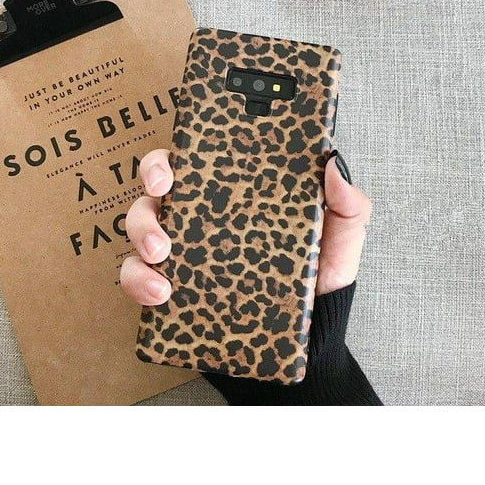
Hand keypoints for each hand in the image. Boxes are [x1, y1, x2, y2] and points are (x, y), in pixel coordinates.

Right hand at [120, 149, 370, 304]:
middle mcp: (204, 214)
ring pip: (142, 223)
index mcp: (238, 191)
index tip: (175, 158)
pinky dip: (139, 280)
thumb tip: (332, 162)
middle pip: (160, 180)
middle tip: (163, 191)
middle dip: (152, 177)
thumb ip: (346, 201)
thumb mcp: (340, 236)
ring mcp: (185, 250)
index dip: (178, 148)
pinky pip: (138, 276)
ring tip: (163, 252)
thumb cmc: (319, 275)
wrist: (310, 336)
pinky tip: (160, 291)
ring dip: (142, 231)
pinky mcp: (174, 288)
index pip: (199, 156)